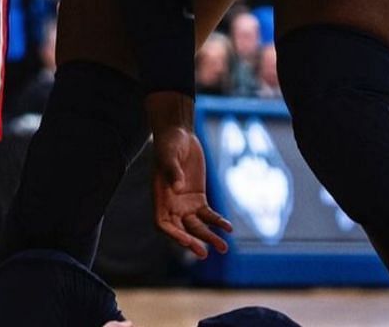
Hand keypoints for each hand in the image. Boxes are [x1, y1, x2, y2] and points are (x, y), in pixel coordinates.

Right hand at [151, 126, 231, 257]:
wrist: (179, 134)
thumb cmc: (169, 143)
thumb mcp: (169, 155)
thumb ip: (172, 171)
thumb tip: (178, 187)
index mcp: (159, 196)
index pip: (162, 223)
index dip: (173, 234)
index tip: (187, 241)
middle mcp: (171, 203)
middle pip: (180, 229)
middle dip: (192, 242)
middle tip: (205, 254)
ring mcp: (185, 203)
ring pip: (196, 226)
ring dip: (209, 237)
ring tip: (224, 247)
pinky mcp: (198, 198)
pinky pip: (208, 215)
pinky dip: (218, 222)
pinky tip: (228, 228)